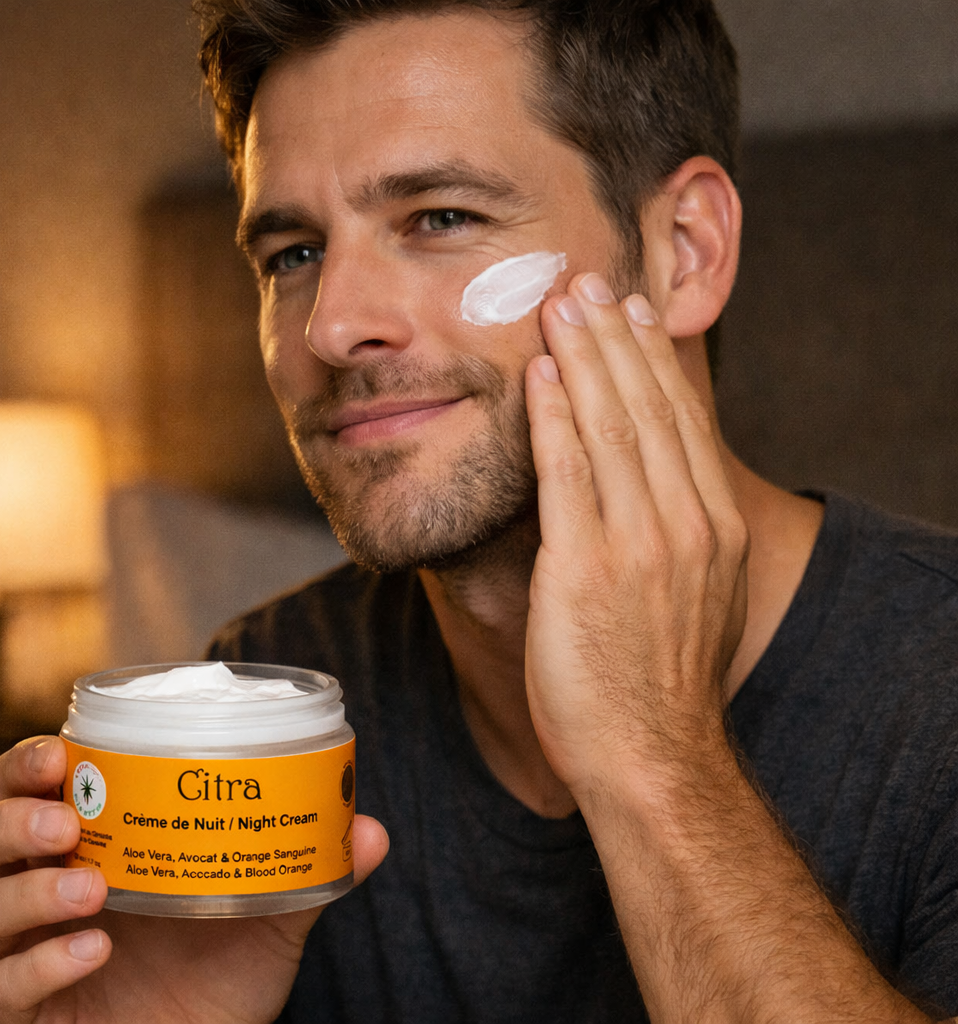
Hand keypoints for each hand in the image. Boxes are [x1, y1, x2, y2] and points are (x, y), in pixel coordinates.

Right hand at [0, 736, 388, 1023]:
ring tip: (90, 886)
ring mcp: (25, 954)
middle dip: (9, 818)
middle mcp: (42, 891)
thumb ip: (313, 866)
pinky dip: (43, 964)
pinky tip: (94, 949)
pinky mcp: (26, 1015)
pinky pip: (5, 989)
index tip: (63, 751)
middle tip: (64, 818)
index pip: (23, 786)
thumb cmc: (226, 967)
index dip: (25, 763)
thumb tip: (370, 828)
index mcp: (90, 842)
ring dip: (27, 891)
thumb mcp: (272, 910)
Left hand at [523, 274, 747, 799]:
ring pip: (613, 427)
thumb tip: (653, 496)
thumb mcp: (694, 601)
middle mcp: (686, 524)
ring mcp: (640, 543)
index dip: (652, 361)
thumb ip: (678, 539)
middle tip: (589, 284)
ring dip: (585, 358)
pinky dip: (557, 417)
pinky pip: (569, 473)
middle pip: (650, 410)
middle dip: (616, 340)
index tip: (631, 315)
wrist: (652, 756)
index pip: (681, 423)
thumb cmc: (659, 685)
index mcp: (713, 529)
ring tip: (561, 306)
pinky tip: (542, 375)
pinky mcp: (588, 566)